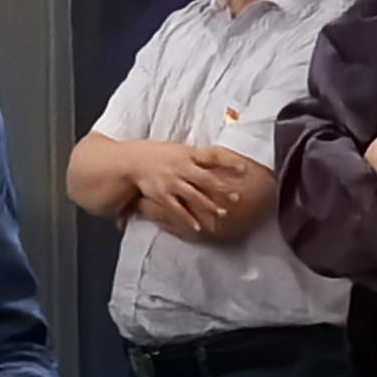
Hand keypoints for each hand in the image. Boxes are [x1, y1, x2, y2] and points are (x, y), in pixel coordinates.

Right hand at [135, 144, 262, 236]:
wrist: (132, 161)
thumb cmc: (157, 154)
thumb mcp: (178, 149)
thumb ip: (196, 156)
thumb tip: (218, 158)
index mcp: (187, 154)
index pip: (212, 157)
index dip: (228, 163)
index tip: (244, 168)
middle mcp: (181, 168)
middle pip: (207, 180)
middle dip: (222, 189)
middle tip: (237, 197)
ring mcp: (171, 182)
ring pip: (194, 196)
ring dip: (209, 205)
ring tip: (223, 213)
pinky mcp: (162, 195)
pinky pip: (177, 209)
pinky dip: (188, 219)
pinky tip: (198, 227)